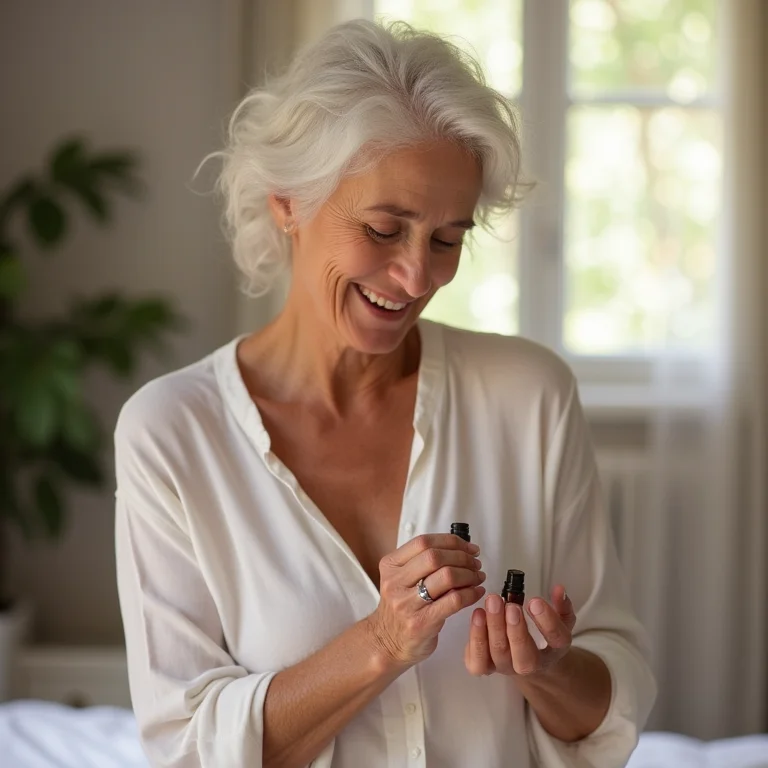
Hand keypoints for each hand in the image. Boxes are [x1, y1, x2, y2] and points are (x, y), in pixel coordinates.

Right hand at [366, 534, 485, 666]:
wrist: (386, 642)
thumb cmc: (401, 608)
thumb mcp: (400, 578)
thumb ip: (421, 562)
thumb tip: (459, 548)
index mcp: (391, 565)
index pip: (423, 542)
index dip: (451, 541)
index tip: (468, 547)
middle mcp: (396, 582)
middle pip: (435, 557)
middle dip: (462, 557)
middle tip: (475, 563)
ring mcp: (407, 603)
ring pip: (446, 576)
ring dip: (469, 574)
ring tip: (478, 577)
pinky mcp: (421, 622)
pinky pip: (454, 600)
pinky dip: (471, 593)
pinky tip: (477, 592)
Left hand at [464, 585, 574, 676]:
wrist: (532, 660)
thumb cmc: (544, 635)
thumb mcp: (560, 619)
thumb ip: (562, 605)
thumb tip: (558, 589)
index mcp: (555, 650)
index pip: (556, 640)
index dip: (547, 621)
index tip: (535, 601)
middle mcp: (531, 665)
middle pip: (524, 658)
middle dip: (516, 630)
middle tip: (510, 606)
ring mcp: (507, 668)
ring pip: (498, 656)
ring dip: (493, 629)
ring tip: (490, 603)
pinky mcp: (487, 667)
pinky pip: (478, 662)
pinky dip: (475, 640)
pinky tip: (478, 615)